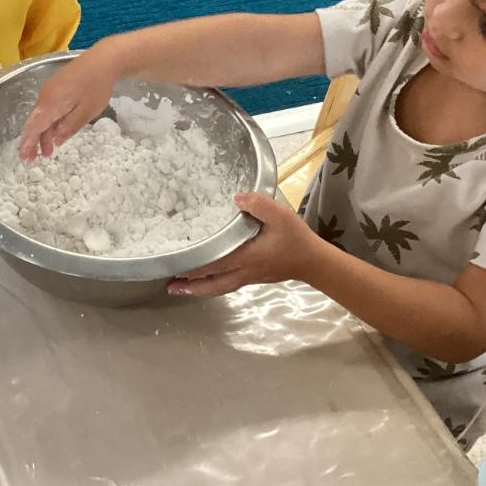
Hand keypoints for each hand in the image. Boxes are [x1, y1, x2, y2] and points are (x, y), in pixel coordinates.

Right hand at [18, 49, 120, 159]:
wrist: (103, 59)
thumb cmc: (96, 87)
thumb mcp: (86, 112)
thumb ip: (69, 127)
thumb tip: (55, 140)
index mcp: (50, 104)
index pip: (34, 127)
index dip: (28, 143)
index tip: (24, 157)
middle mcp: (45, 96)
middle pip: (35, 122)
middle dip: (33, 141)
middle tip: (34, 159)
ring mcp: (50, 90)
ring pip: (42, 116)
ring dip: (44, 133)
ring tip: (48, 151)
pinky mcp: (56, 86)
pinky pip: (47, 108)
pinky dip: (49, 122)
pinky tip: (55, 132)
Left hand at [167, 193, 323, 296]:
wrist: (315, 262)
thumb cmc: (297, 240)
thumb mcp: (280, 216)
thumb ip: (258, 204)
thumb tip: (236, 197)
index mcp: (246, 258)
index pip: (213, 264)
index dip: (193, 268)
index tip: (174, 268)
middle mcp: (244, 271)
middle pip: (212, 284)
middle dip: (190, 286)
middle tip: (169, 287)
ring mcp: (249, 277)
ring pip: (219, 287)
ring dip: (200, 288)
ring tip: (182, 287)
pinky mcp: (255, 277)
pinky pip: (228, 284)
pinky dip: (213, 284)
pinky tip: (209, 280)